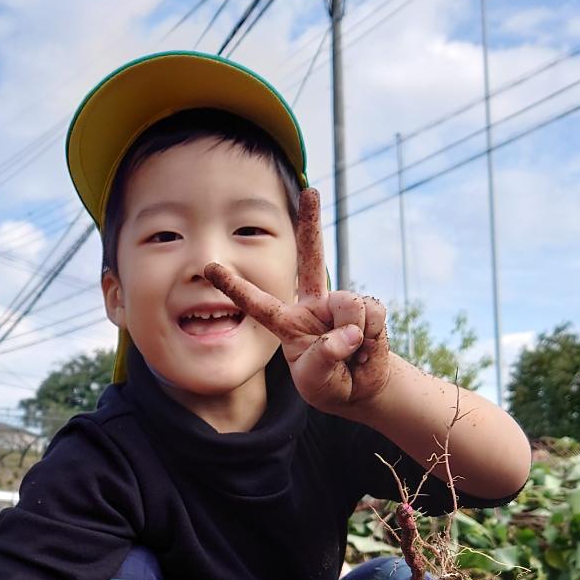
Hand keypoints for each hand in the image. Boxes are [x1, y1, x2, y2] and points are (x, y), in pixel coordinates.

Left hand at [202, 187, 392, 412]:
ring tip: (352, 354)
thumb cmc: (329, 383)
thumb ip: (324, 358)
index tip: (208, 266)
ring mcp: (340, 304)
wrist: (362, 390)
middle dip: (311, 222)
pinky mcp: (368, 310)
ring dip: (353, 334)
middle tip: (309, 189)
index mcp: (287, 322)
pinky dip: (371, 337)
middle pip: (310, 257)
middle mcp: (313, 305)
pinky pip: (371, 315)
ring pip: (349, 304)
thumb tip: (348, 332)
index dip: (233, 286)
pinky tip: (367, 348)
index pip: (256, 303)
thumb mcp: (316, 381)